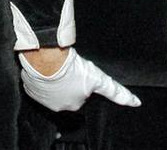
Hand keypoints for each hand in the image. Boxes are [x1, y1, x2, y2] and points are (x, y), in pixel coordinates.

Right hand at [19, 48, 140, 110]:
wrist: (47, 60)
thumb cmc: (72, 68)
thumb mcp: (99, 78)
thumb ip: (116, 92)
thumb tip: (136, 103)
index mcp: (75, 105)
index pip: (80, 95)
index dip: (80, 83)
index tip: (76, 75)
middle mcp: (59, 107)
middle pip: (66, 93)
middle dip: (67, 82)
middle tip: (68, 68)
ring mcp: (43, 99)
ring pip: (51, 89)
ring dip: (53, 80)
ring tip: (55, 67)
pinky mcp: (30, 90)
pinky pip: (36, 85)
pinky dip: (40, 78)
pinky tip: (44, 69)